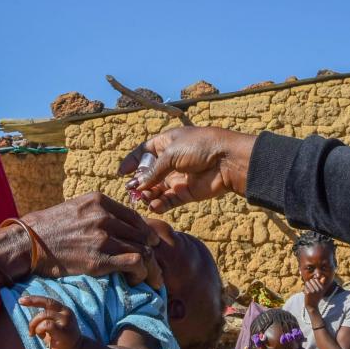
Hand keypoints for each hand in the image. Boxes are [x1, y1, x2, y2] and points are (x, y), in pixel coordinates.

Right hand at [20, 192, 163, 285]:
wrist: (28, 243)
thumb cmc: (49, 227)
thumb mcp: (75, 207)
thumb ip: (98, 211)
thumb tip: (118, 223)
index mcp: (100, 201)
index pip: (134, 217)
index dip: (145, 232)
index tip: (148, 242)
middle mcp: (104, 217)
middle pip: (142, 234)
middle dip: (149, 250)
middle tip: (151, 263)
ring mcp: (103, 238)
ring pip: (142, 249)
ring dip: (147, 265)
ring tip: (145, 275)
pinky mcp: (99, 260)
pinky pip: (134, 263)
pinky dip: (140, 272)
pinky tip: (135, 279)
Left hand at [20, 295, 82, 348]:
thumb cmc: (60, 340)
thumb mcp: (52, 325)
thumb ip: (44, 318)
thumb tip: (30, 314)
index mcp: (63, 310)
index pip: (47, 301)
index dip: (34, 299)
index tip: (21, 300)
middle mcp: (66, 313)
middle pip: (45, 306)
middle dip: (33, 318)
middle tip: (30, 331)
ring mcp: (66, 321)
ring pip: (44, 316)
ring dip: (35, 325)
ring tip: (36, 335)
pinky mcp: (63, 331)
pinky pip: (46, 325)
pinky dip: (39, 329)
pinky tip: (41, 336)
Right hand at [116, 127, 257, 212]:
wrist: (227, 160)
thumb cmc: (200, 147)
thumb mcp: (171, 153)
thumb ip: (153, 171)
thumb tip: (137, 185)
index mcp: (167, 143)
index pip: (144, 152)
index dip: (132, 161)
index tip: (122, 172)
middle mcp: (171, 161)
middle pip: (148, 174)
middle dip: (138, 182)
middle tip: (131, 191)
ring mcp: (178, 177)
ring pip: (156, 189)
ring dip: (147, 194)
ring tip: (142, 198)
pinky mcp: (186, 193)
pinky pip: (168, 201)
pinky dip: (159, 204)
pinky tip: (153, 205)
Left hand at [303, 276, 329, 312]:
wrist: (312, 306)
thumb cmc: (316, 298)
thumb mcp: (321, 291)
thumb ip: (322, 284)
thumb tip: (323, 277)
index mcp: (322, 288)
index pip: (316, 279)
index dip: (313, 282)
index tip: (313, 288)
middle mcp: (318, 289)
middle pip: (311, 280)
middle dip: (309, 284)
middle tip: (310, 290)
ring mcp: (313, 291)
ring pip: (307, 283)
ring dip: (306, 286)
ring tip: (308, 291)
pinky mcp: (308, 293)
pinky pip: (304, 287)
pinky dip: (304, 290)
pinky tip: (306, 294)